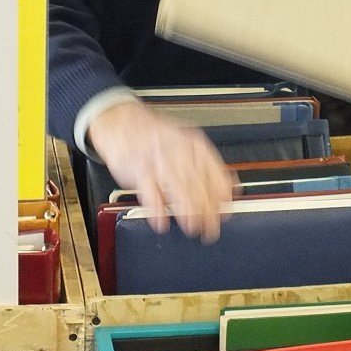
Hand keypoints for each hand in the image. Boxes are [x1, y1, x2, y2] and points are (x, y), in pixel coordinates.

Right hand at [87, 102, 232, 241]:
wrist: (119, 120)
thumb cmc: (154, 135)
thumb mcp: (185, 140)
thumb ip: (206, 164)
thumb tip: (231, 188)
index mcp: (194, 144)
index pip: (216, 173)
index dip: (222, 198)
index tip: (225, 214)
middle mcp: (179, 151)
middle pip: (199, 185)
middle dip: (207, 211)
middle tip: (210, 229)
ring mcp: (158, 159)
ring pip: (178, 189)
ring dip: (188, 212)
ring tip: (193, 228)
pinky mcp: (137, 169)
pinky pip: (150, 191)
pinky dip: (157, 209)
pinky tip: (162, 221)